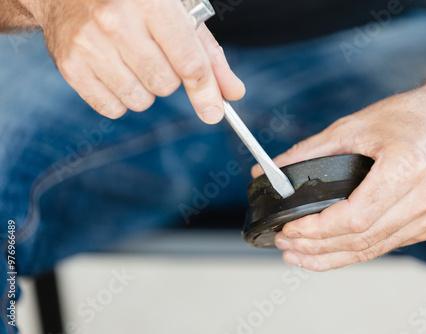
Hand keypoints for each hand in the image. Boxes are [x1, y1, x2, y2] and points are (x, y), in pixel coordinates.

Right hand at [22, 0, 244, 120]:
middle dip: (169, 77)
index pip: (188, 62)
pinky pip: (112, 108)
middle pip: (165, 85)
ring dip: (146, 89)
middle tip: (156, 54)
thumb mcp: (177, 13)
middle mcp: (116, 21)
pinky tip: (115, 70)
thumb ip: (208, 54)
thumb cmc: (133, 0)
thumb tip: (232, 94)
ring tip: (133, 60)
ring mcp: (89, 44)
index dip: (206, 91)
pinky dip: (121, 97)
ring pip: (140, 100)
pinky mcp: (70, 65)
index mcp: (150, 1)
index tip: (214, 110)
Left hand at [252, 80, 425, 270]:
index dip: (317, 230)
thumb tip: (271, 170)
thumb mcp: (354, 125)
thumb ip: (309, 151)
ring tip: (298, 255)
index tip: (289, 230)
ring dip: (330, 257)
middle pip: (360, 240)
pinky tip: (328, 251)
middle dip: (315, 247)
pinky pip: (383, 245)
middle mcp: (423, 198)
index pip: (355, 218)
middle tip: (285, 245)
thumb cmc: (412, 118)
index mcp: (407, 168)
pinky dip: (352, 252)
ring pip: (371, 250)